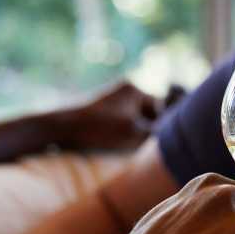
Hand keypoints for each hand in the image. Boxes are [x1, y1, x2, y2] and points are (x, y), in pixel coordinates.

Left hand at [53, 82, 183, 151]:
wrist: (59, 129)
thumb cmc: (98, 129)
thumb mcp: (134, 132)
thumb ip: (158, 131)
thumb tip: (174, 134)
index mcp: (134, 88)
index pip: (163, 107)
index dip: (165, 125)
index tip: (163, 140)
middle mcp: (125, 90)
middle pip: (151, 113)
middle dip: (151, 129)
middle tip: (145, 144)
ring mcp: (113, 101)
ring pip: (138, 120)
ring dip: (138, 134)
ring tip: (130, 146)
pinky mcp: (103, 113)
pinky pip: (125, 124)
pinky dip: (126, 135)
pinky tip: (118, 145)